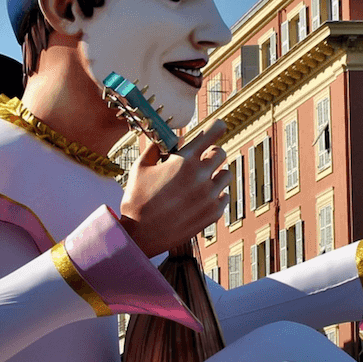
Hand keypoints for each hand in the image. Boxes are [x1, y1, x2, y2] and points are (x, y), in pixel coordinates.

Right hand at [120, 120, 230, 257]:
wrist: (140, 235)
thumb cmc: (137, 199)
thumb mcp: (139, 167)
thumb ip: (155, 148)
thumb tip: (168, 138)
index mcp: (183, 161)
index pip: (212, 133)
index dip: (216, 127)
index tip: (219, 125)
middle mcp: (200, 176)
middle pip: (221, 153)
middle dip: (211, 153)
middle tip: (200, 160)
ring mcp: (209, 196)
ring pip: (225, 175)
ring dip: (215, 174)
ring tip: (199, 181)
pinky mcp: (213, 213)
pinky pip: (224, 196)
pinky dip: (215, 195)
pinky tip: (200, 198)